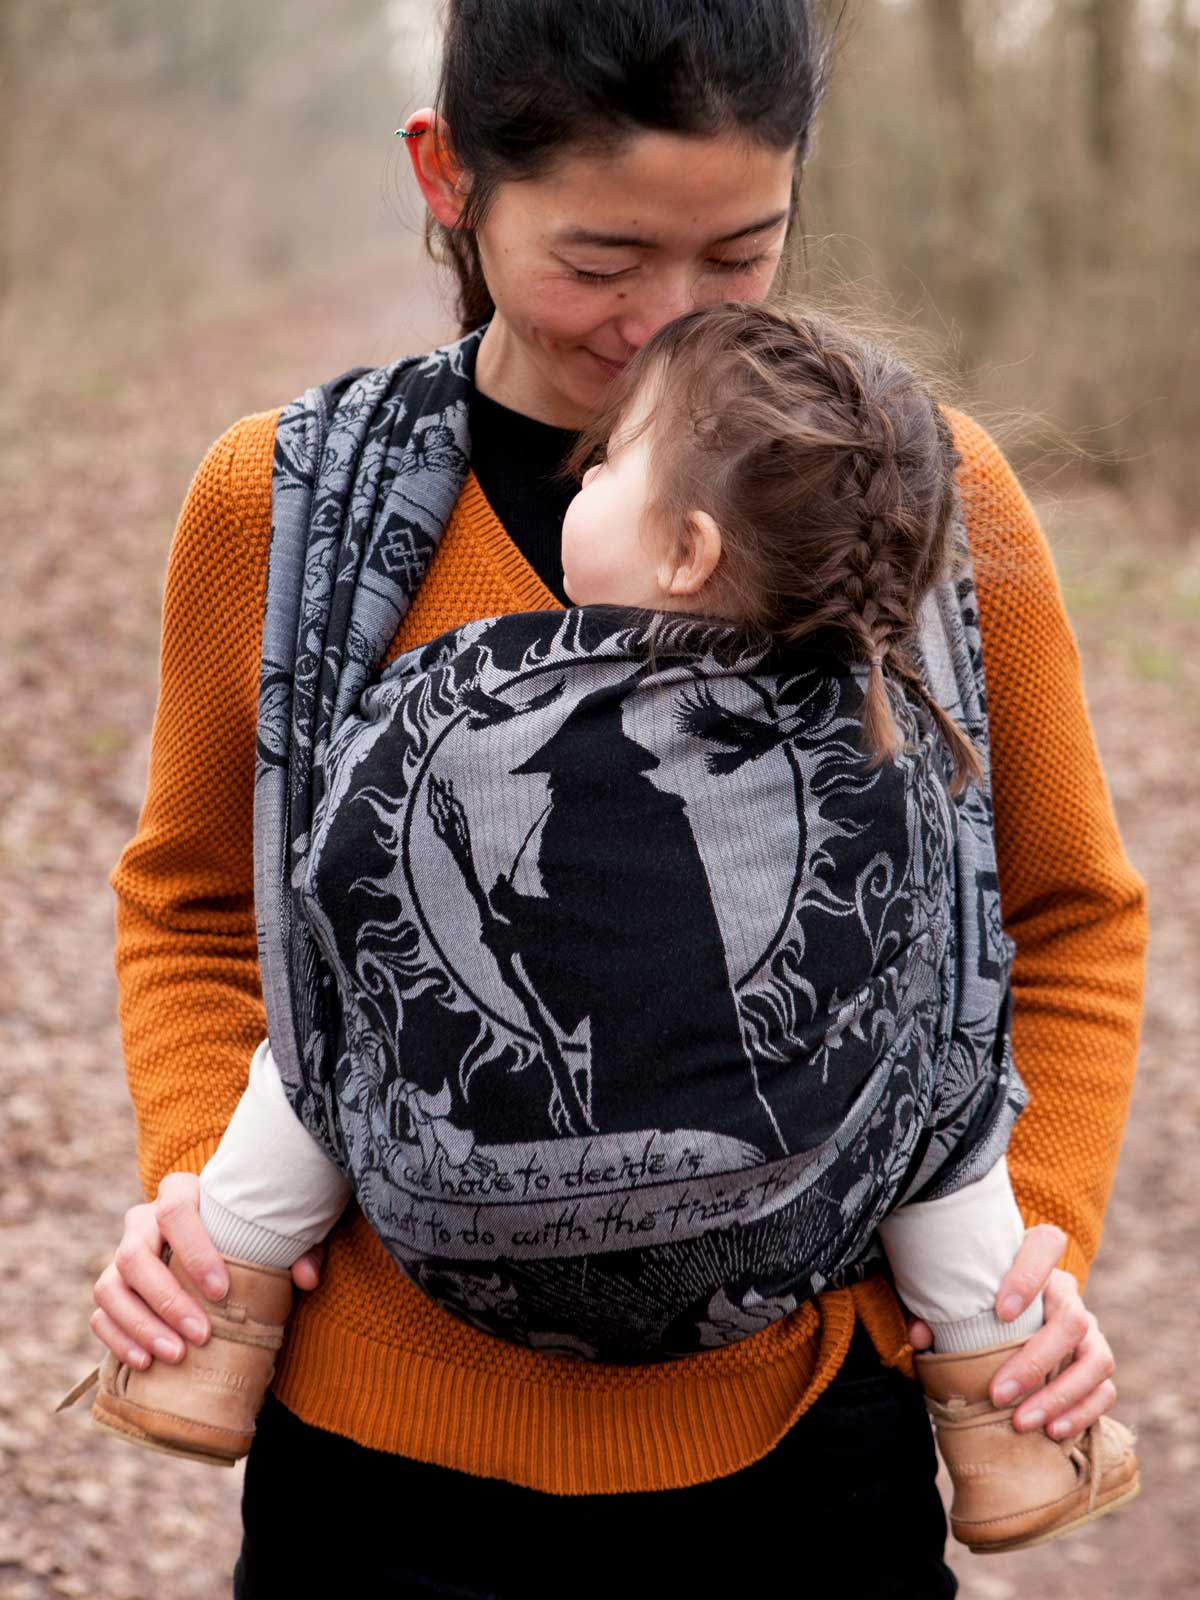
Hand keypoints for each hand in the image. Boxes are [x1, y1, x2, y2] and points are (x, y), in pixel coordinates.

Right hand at [91, 1171, 323, 1367]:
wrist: (218, 1233)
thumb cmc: (250, 1232)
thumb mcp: (277, 1233)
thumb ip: (298, 1249)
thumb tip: (306, 1279)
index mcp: (179, 1192)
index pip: (175, 1210)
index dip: (195, 1251)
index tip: (221, 1290)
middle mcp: (142, 1220)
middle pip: (134, 1256)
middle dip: (167, 1300)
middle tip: (201, 1335)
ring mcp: (121, 1254)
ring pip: (110, 1287)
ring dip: (140, 1325)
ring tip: (175, 1355)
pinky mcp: (111, 1289)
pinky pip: (100, 1314)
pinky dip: (118, 1339)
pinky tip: (145, 1363)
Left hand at [908, 1222, 1115, 1439]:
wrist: (1004, 1318)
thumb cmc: (975, 1304)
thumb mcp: (957, 1298)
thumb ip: (937, 1310)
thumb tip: (922, 1336)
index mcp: (1037, 1262)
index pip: (1046, 1245)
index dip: (1029, 1275)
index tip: (1001, 1311)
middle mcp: (1068, 1295)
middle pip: (1072, 1320)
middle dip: (1035, 1361)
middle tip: (997, 1394)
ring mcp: (1090, 1332)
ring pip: (1096, 1359)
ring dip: (1060, 1395)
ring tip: (1021, 1421)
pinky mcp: (1097, 1367)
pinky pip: (1105, 1391)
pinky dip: (1081, 1413)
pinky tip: (1051, 1432)